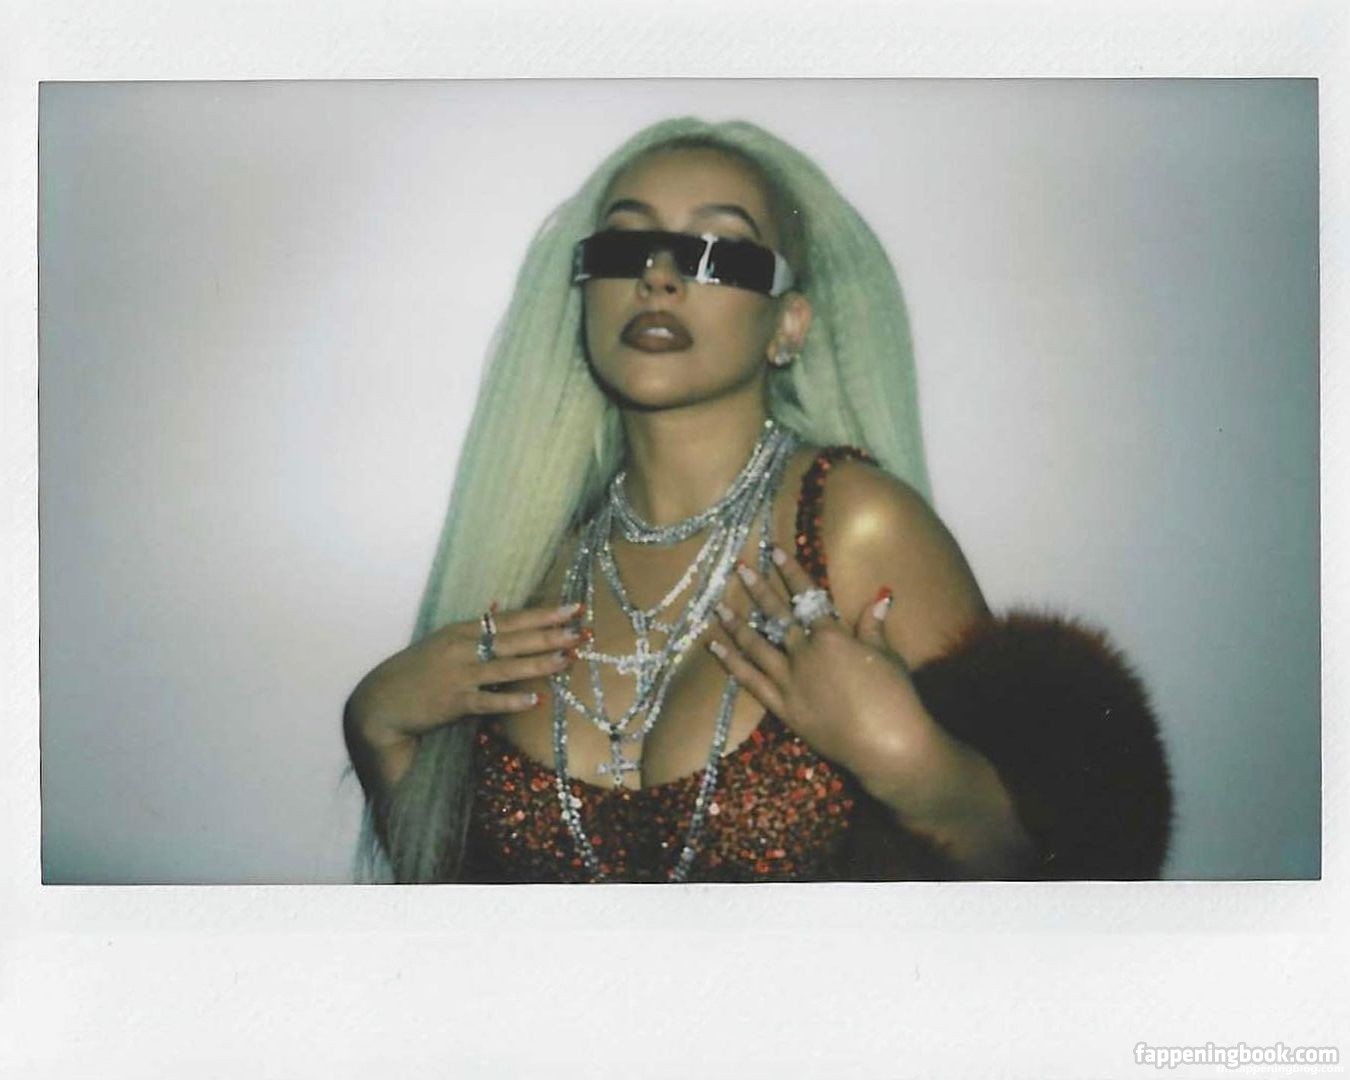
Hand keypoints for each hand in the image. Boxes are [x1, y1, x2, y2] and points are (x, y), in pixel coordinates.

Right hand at [346, 600, 584, 749]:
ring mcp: (458, 674)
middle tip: (580, 630)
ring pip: (505, 667)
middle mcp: (462, 648)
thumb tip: (500, 607)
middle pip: (514, 639)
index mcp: (462, 630)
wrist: (381, 701)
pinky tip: (535, 700)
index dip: (543, 614)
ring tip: (567, 659)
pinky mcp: (454, 702)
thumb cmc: (417, 670)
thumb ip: (474, 629)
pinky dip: (511, 700)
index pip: (510, 618)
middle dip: (550, 634)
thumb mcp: (443, 641)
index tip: (572, 607)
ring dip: (539, 663)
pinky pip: (488, 701)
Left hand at [706, 547, 942, 799]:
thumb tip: (881, 595)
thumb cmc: (895, 698)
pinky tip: (715, 648)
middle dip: (757, 589)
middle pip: (777, 615)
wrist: (886, 744)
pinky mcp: (783, 707)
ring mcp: (790, 680)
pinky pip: (750, 681)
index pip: (807, 596)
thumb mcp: (886, 656)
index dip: (791, 572)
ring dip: (736, 624)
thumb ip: (874, 626)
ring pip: (756, 645)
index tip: (774, 552)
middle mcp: (805, 653)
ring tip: (718, 606)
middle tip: (738, 568)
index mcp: (832, 636)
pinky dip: (731, 663)